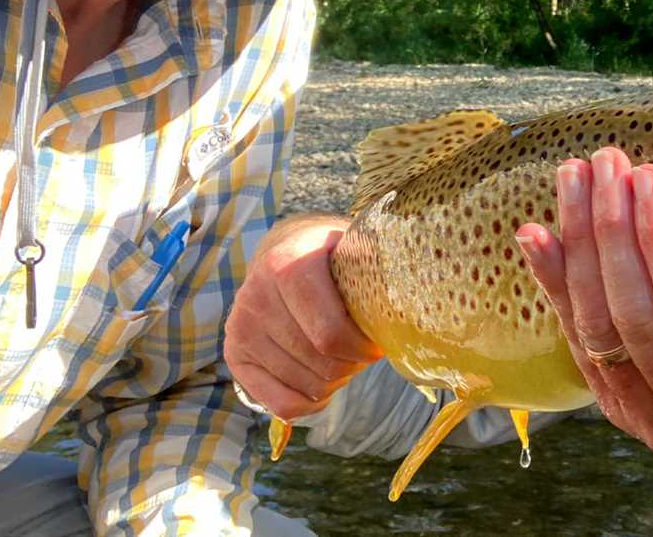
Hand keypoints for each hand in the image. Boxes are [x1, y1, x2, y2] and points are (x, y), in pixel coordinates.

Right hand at [224, 213, 383, 418]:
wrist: (284, 249)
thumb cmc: (331, 254)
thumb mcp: (353, 249)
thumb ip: (375, 272)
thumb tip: (417, 304)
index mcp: (287, 265)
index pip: (330, 334)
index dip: (362, 348)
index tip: (378, 343)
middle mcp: (255, 296)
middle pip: (320, 362)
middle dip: (352, 364)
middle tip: (363, 352)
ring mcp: (240, 328)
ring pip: (304, 385)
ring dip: (335, 380)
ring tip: (343, 358)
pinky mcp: (235, 355)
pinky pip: (280, 403)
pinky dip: (310, 403)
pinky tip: (324, 384)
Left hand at [515, 148, 652, 460]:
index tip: (649, 178)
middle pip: (636, 319)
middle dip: (614, 233)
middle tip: (608, 162)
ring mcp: (651, 420)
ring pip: (598, 330)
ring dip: (578, 247)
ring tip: (572, 176)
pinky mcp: (620, 409)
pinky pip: (575, 344)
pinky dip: (554, 285)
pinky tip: (535, 234)